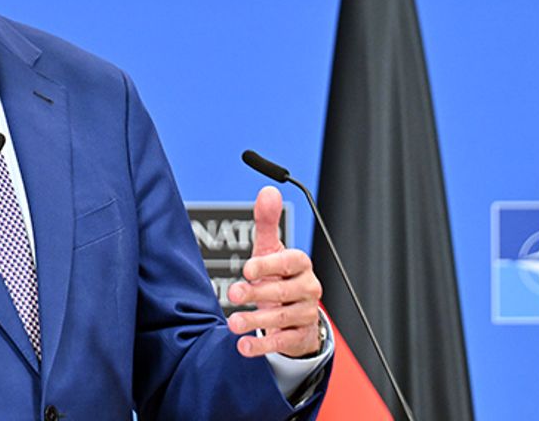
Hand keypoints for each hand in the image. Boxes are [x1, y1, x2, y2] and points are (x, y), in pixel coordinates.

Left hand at [226, 185, 322, 357]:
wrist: (295, 312)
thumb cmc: (277, 274)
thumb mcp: (270, 248)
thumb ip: (266, 222)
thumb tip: (268, 191)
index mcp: (299, 265)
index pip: (289, 262)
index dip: (269, 265)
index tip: (246, 269)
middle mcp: (306, 289)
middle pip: (283, 291)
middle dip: (257, 293)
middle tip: (232, 294)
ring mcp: (304, 314)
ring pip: (282, 319)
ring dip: (256, 321)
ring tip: (232, 323)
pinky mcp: (299, 337)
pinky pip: (282, 342)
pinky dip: (262, 346)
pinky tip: (243, 346)